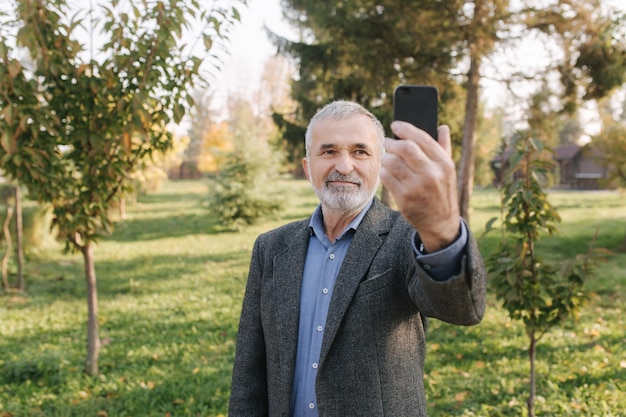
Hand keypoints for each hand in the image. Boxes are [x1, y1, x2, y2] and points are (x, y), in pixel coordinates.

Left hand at [380, 121, 459, 251]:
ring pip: (393, 162)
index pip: (422, 138)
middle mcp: (432, 174)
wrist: (440, 222)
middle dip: (393, 142)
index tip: (396, 125)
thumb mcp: (448, 170)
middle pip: (405, 148)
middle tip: (388, 142)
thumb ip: (444, 147)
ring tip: (387, 157)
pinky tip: (387, 171)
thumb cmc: (442, 191)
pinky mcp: (405, 199)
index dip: (406, 129)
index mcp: (444, 164)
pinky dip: (384, 171)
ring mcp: (417, 187)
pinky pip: (387, 177)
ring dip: (386, 157)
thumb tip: (442, 126)